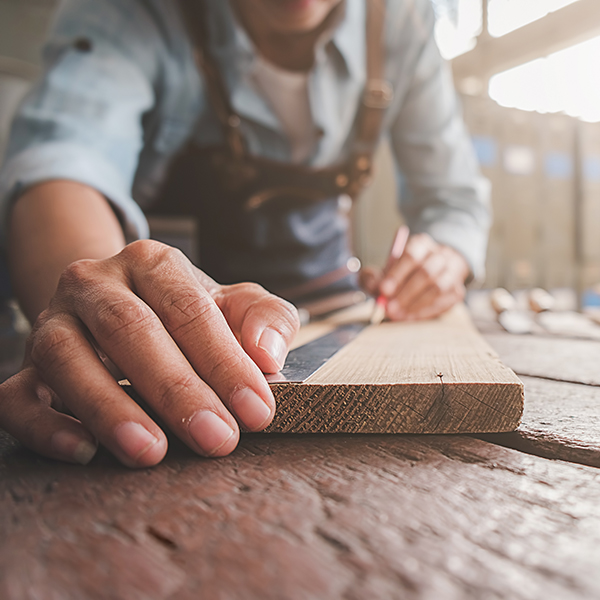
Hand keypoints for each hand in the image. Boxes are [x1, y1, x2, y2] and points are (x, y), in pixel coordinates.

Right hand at [0, 240, 298, 467]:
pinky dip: (45, 426)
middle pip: (130, 329)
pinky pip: (17, 396)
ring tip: (152, 451)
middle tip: (217, 438)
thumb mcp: (236, 304)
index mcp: (151, 263)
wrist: (121, 308)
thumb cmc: (189, 313)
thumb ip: (266, 318)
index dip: (224, 361)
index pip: (189, 309)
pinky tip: (84, 452)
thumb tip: (267, 353)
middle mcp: (95, 284)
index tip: (256, 411)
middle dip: (176, 389)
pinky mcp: (25, 369)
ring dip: (109, 407)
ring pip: (67, 357)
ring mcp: (53, 323)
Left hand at [360, 233, 468, 320]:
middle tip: (389, 308)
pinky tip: (409, 318)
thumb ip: (373, 276)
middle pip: (426, 272)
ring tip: (397, 315)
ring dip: (415, 304)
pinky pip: (443, 303)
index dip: (397, 274)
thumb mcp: (384, 270)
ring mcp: (452, 273)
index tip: (383, 290)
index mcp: (421, 244)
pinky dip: (425, 312)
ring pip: (437, 288)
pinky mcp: (457, 291)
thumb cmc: (403, 273)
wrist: (433, 273)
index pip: (411, 255)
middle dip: (405, 293)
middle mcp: (440, 255)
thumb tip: (374, 287)